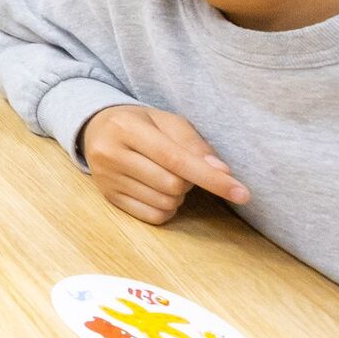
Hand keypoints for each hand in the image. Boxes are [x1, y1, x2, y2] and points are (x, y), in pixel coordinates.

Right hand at [80, 105, 250, 224]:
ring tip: (165, 176)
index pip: (175, 159)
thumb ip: (194, 143)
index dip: (211, 178)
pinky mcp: (108, 197)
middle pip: (172, 185)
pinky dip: (166, 208)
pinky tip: (157, 191)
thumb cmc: (140, 124)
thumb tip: (222, 172)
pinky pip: (152, 216)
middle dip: (189, 181)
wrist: (96, 129)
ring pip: (164, 203)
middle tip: (181, 167)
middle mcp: (110, 154)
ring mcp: (106, 178)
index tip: (242, 193)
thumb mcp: (166, 121)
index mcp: (126, 128)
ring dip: (177, 195)